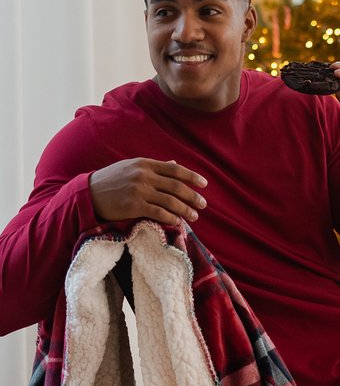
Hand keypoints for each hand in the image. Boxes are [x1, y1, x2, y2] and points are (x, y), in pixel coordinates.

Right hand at [89, 159, 207, 224]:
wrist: (88, 193)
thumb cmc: (111, 180)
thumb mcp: (131, 167)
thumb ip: (153, 167)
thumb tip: (174, 164)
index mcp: (145, 163)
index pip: (175, 169)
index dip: (192, 177)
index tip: (204, 184)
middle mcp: (144, 175)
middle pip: (176, 186)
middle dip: (192, 196)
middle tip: (203, 204)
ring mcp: (139, 191)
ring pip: (170, 200)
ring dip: (185, 209)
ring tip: (194, 216)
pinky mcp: (133, 206)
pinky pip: (158, 212)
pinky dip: (170, 217)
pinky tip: (178, 222)